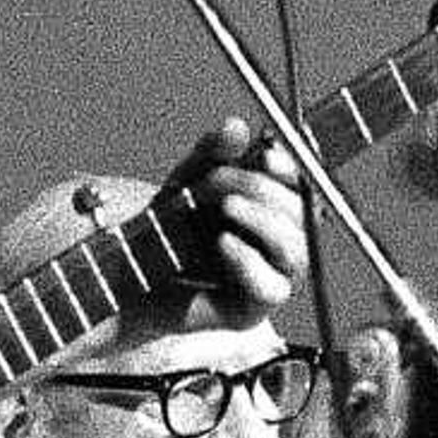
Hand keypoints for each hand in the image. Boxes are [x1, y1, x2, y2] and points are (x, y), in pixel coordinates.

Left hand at [165, 117, 308, 320]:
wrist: (131, 277)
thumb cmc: (167, 227)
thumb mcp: (188, 179)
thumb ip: (212, 154)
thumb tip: (236, 126)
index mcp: (276, 209)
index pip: (305, 185)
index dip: (292, 168)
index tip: (266, 153)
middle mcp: (282, 243)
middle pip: (305, 215)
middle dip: (264, 191)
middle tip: (221, 181)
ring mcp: (272, 278)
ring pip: (296, 250)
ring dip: (263, 221)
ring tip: (226, 205)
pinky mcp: (253, 310)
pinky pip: (271, 289)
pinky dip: (249, 261)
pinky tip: (224, 242)